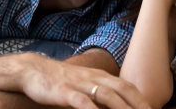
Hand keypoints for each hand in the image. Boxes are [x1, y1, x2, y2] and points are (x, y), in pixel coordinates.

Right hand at [18, 53, 149, 108]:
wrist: (33, 69)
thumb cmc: (61, 80)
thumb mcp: (84, 83)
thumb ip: (100, 93)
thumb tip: (117, 103)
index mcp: (100, 76)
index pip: (127, 86)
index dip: (141, 98)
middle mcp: (94, 78)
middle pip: (122, 89)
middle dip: (138, 103)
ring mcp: (79, 84)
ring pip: (106, 95)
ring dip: (121, 107)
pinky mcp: (64, 92)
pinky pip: (81, 101)